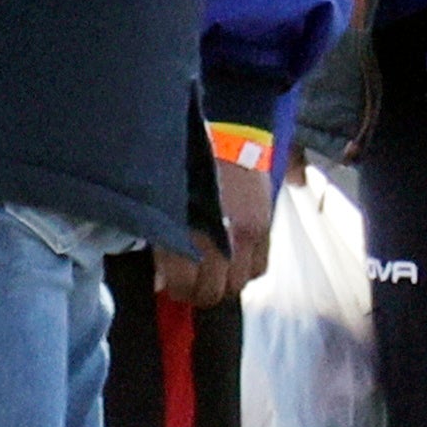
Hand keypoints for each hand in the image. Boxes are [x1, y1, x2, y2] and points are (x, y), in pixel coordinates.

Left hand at [153, 154, 274, 309]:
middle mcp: (219, 240)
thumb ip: (162, 241)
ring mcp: (246, 235)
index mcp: (188, 232)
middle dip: (200, 293)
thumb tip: (161, 279)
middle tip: (192, 284)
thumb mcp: (166, 201)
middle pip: (214, 292)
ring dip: (225, 283)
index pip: (184, 285)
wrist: (230, 133)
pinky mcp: (264, 228)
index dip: (176, 290)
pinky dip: (247, 271)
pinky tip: (235, 261)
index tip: (171, 285)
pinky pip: (260, 268)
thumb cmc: (190, 164)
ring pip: (238, 284)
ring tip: (215, 273)